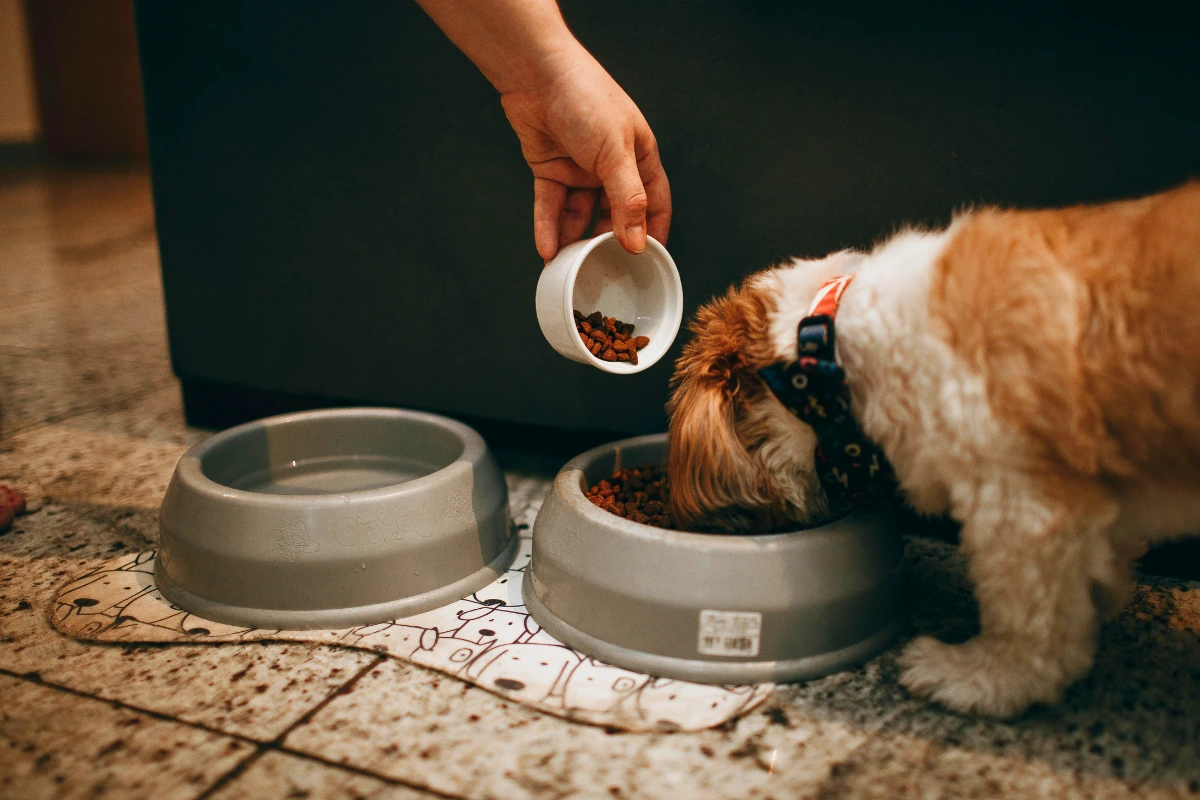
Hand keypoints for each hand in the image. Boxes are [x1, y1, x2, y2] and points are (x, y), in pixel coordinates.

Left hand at [500, 45, 671, 259]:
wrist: (537, 74)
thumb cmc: (586, 100)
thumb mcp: (615, 153)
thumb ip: (627, 200)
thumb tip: (636, 242)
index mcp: (638, 157)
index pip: (654, 203)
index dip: (653, 232)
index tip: (648, 262)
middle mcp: (610, 166)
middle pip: (613, 214)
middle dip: (606, 242)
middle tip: (601, 270)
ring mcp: (579, 169)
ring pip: (578, 214)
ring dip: (572, 239)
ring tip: (568, 267)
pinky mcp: (550, 169)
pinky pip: (551, 205)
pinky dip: (549, 227)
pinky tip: (547, 249)